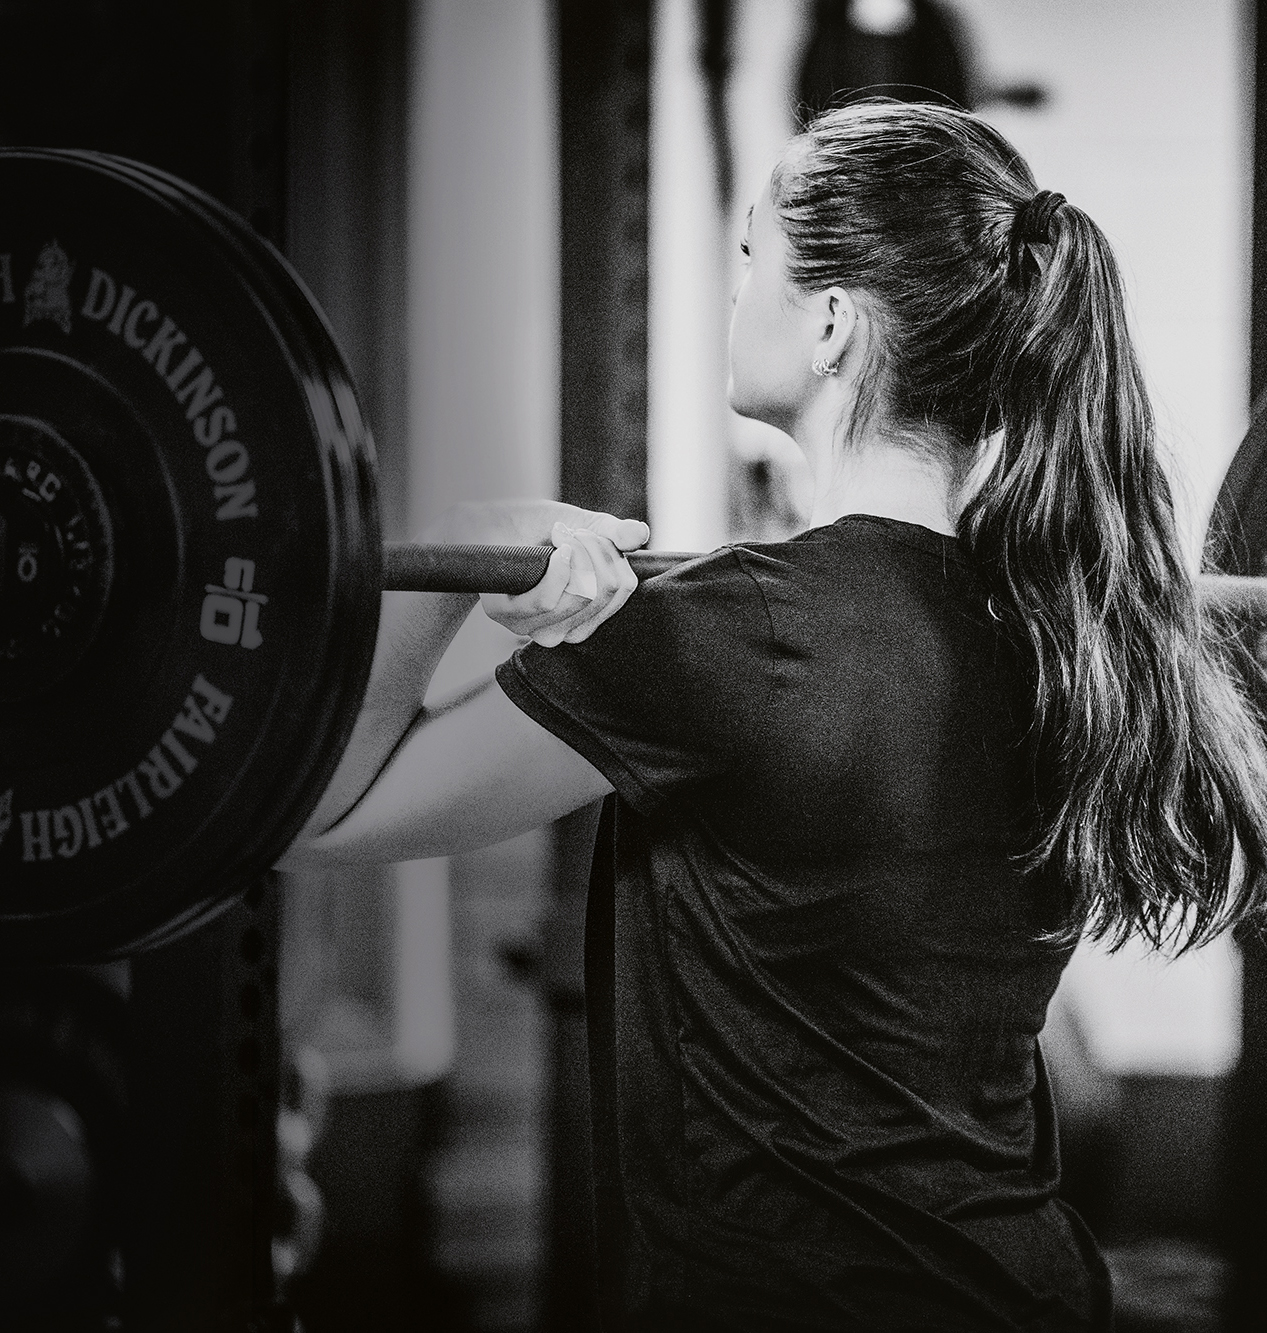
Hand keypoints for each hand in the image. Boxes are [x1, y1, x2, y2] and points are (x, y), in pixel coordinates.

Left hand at [480, 512, 648, 645]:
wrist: (482, 524)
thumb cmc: (530, 527)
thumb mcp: (580, 524)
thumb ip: (611, 533)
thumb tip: (641, 534)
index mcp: (586, 612)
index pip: (621, 592)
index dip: (615, 555)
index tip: (592, 532)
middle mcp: (563, 627)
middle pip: (604, 593)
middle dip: (596, 550)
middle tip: (572, 531)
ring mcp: (535, 626)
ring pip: (580, 597)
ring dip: (575, 554)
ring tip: (559, 534)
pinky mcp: (508, 617)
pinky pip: (548, 601)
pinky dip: (558, 570)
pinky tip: (556, 551)